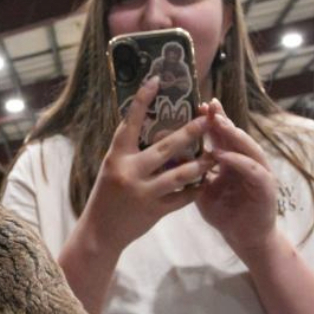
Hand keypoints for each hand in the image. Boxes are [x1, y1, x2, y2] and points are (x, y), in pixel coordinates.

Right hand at [77, 78, 207, 254]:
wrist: (99, 233)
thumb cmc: (106, 196)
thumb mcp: (112, 169)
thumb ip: (131, 152)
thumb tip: (156, 128)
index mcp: (116, 157)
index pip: (129, 123)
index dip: (141, 100)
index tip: (156, 80)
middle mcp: (129, 172)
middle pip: (165, 147)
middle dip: (189, 132)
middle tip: (206, 120)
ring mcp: (143, 193)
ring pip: (180, 174)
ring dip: (200, 164)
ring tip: (213, 155)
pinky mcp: (154, 212)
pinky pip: (182, 198)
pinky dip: (195, 189)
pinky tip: (205, 181)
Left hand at [193, 99, 277, 259]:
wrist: (245, 239)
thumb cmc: (225, 214)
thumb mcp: (202, 191)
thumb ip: (191, 173)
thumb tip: (169, 156)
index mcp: (232, 160)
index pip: (222, 136)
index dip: (212, 121)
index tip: (199, 105)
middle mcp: (247, 161)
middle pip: (235, 136)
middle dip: (222, 119)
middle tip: (209, 105)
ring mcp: (259, 172)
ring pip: (246, 147)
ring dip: (232, 134)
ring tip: (217, 122)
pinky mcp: (265, 186)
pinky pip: (251, 169)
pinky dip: (237, 160)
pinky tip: (222, 155)